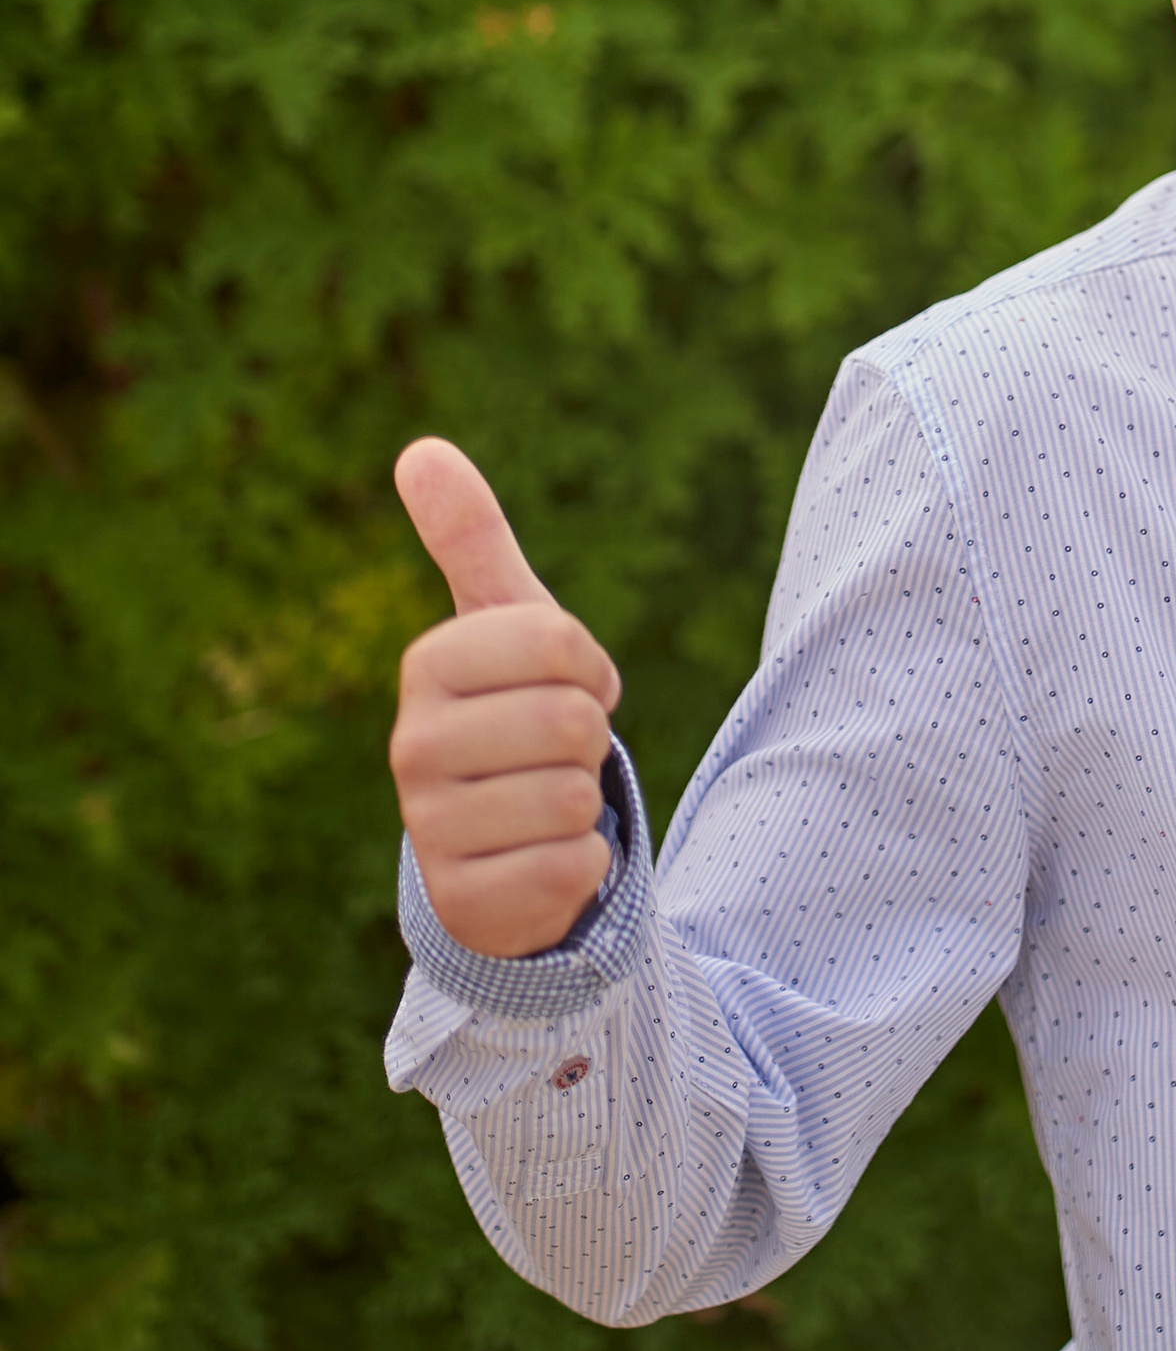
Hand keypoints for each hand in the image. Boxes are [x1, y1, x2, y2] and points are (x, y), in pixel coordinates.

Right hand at [389, 438, 622, 959]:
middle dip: (589, 739)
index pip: (562, 643)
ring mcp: (429, 829)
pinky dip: (583, 866)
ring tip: (541, 803)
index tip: (563, 685)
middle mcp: (412, 746)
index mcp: (428, 667)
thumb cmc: (511, 713)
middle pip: (572, 725)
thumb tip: (420, 448)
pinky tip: (540, 860)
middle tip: (554, 752)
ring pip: (576, 798)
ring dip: (585, 803)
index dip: (588, 668)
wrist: (496, 844)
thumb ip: (470, 534)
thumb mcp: (504, 622)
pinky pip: (574, 867)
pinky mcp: (463, 902)